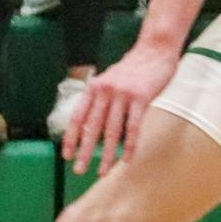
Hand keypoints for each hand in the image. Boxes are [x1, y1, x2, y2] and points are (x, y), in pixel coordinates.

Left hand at [63, 41, 175, 174]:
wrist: (154, 50)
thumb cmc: (133, 70)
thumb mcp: (110, 81)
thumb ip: (100, 100)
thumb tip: (89, 127)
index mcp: (93, 87)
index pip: (77, 116)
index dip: (70, 137)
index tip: (66, 155)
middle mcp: (104, 91)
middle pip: (92, 127)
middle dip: (85, 151)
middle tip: (79, 170)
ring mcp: (122, 94)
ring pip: (112, 131)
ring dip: (107, 154)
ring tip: (103, 171)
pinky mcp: (141, 98)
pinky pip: (133, 127)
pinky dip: (129, 145)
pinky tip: (126, 159)